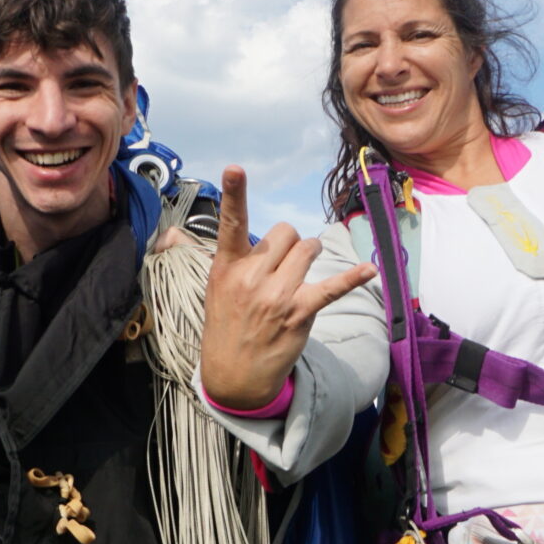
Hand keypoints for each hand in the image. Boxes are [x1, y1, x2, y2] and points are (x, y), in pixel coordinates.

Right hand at [197, 167, 376, 411]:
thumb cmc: (227, 323)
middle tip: (281, 266)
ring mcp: (276, 295)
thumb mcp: (213, 287)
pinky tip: (369, 270)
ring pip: (309, 248)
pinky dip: (352, 278)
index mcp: (227, 266)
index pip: (231, 223)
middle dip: (290, 243)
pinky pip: (331, 287)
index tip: (236, 168)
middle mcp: (250, 277)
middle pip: (286, 232)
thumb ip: (218, 256)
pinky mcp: (299, 312)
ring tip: (297, 277)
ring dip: (310, 255)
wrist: (234, 375)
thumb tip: (175, 230)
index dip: (234, 194)